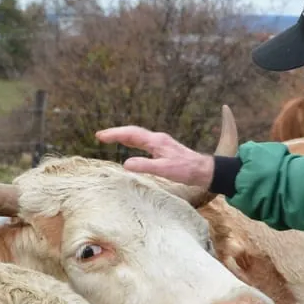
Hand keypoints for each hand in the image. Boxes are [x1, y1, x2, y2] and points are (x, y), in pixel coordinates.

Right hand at [94, 125, 214, 187]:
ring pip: (138, 136)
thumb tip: (125, 164)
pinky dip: (132, 141)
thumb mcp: (164, 170)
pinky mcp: (164, 149)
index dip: (114, 134)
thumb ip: (145, 166)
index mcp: (156, 142)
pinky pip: (143, 141)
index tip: (100, 136)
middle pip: (132, 132)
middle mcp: (157, 139)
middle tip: (100, 136)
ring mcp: (161, 143)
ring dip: (123, 136)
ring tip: (110, 138)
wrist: (204, 170)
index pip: (131, 134)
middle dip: (115, 133)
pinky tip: (130, 146)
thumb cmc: (186, 170)